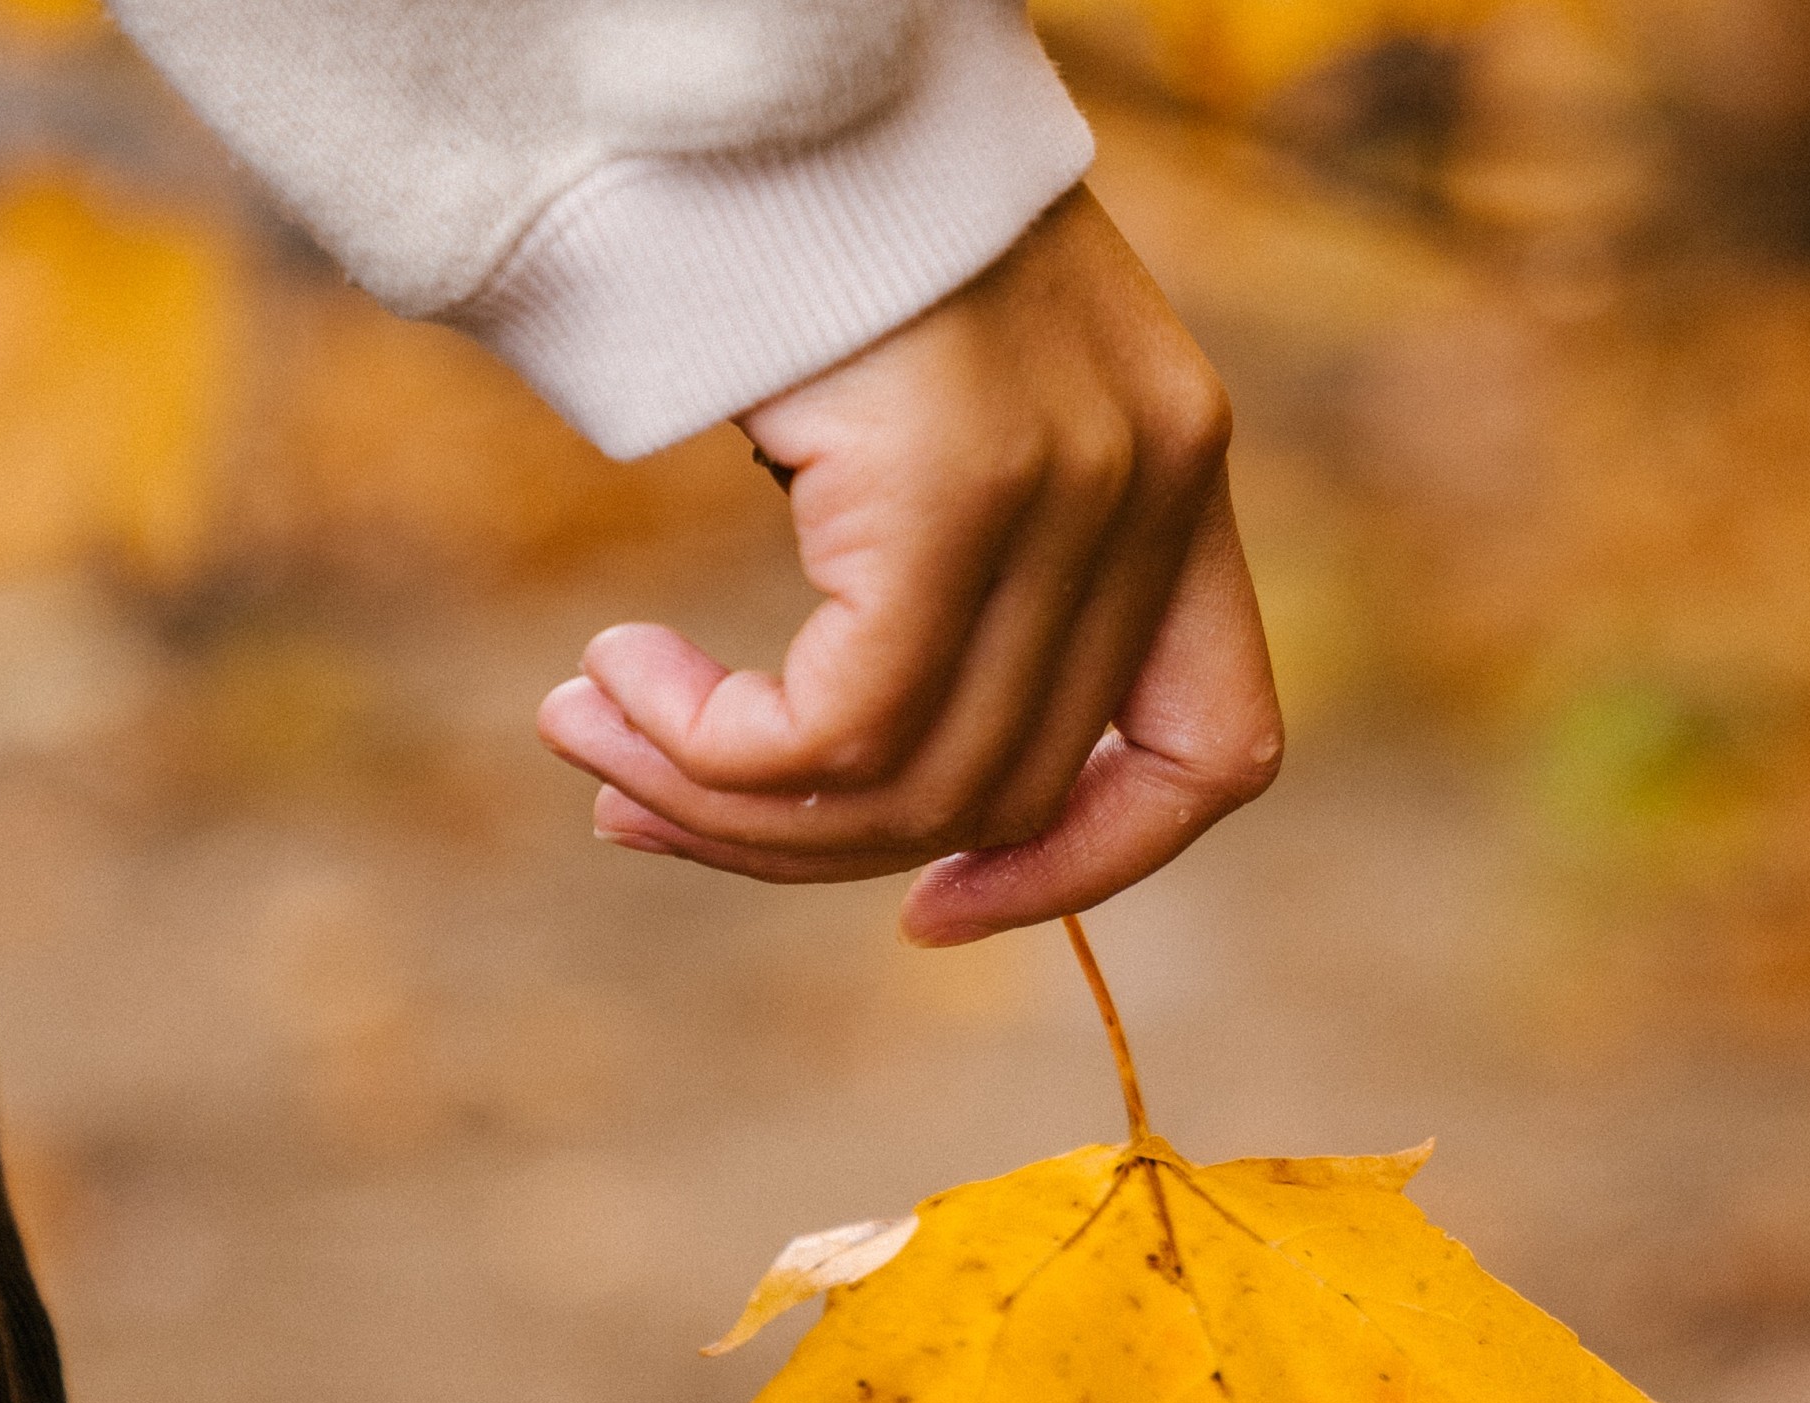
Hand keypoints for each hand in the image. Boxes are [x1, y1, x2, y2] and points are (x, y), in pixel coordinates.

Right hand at [536, 184, 1280, 945]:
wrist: (759, 63)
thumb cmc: (815, 234)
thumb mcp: (931, 419)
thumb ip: (953, 580)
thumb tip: (848, 782)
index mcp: (1178, 479)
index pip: (1216, 750)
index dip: (1088, 867)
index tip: (930, 911)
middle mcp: (1153, 486)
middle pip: (1004, 789)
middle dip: (801, 843)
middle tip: (634, 804)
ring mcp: (1072, 484)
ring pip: (912, 782)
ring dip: (725, 800)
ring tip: (593, 740)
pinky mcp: (958, 483)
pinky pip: (842, 727)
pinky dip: (714, 748)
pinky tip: (615, 683)